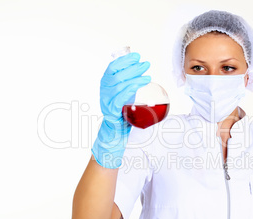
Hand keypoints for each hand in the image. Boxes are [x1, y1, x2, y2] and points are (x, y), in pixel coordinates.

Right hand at [92, 52, 150, 167]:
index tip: (136, 56)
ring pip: (120, 85)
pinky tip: (140, 85)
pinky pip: (121, 97)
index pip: (113, 67)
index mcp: (106, 83)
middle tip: (146, 64)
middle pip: (118, 75)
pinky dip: (131, 89)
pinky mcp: (112, 110)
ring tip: (147, 75)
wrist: (116, 128)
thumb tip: (141, 67)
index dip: (125, 60)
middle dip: (133, 67)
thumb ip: (129, 81)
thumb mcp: (124, 91)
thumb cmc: (122, 108)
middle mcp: (104, 90)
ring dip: (135, 78)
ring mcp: (107, 100)